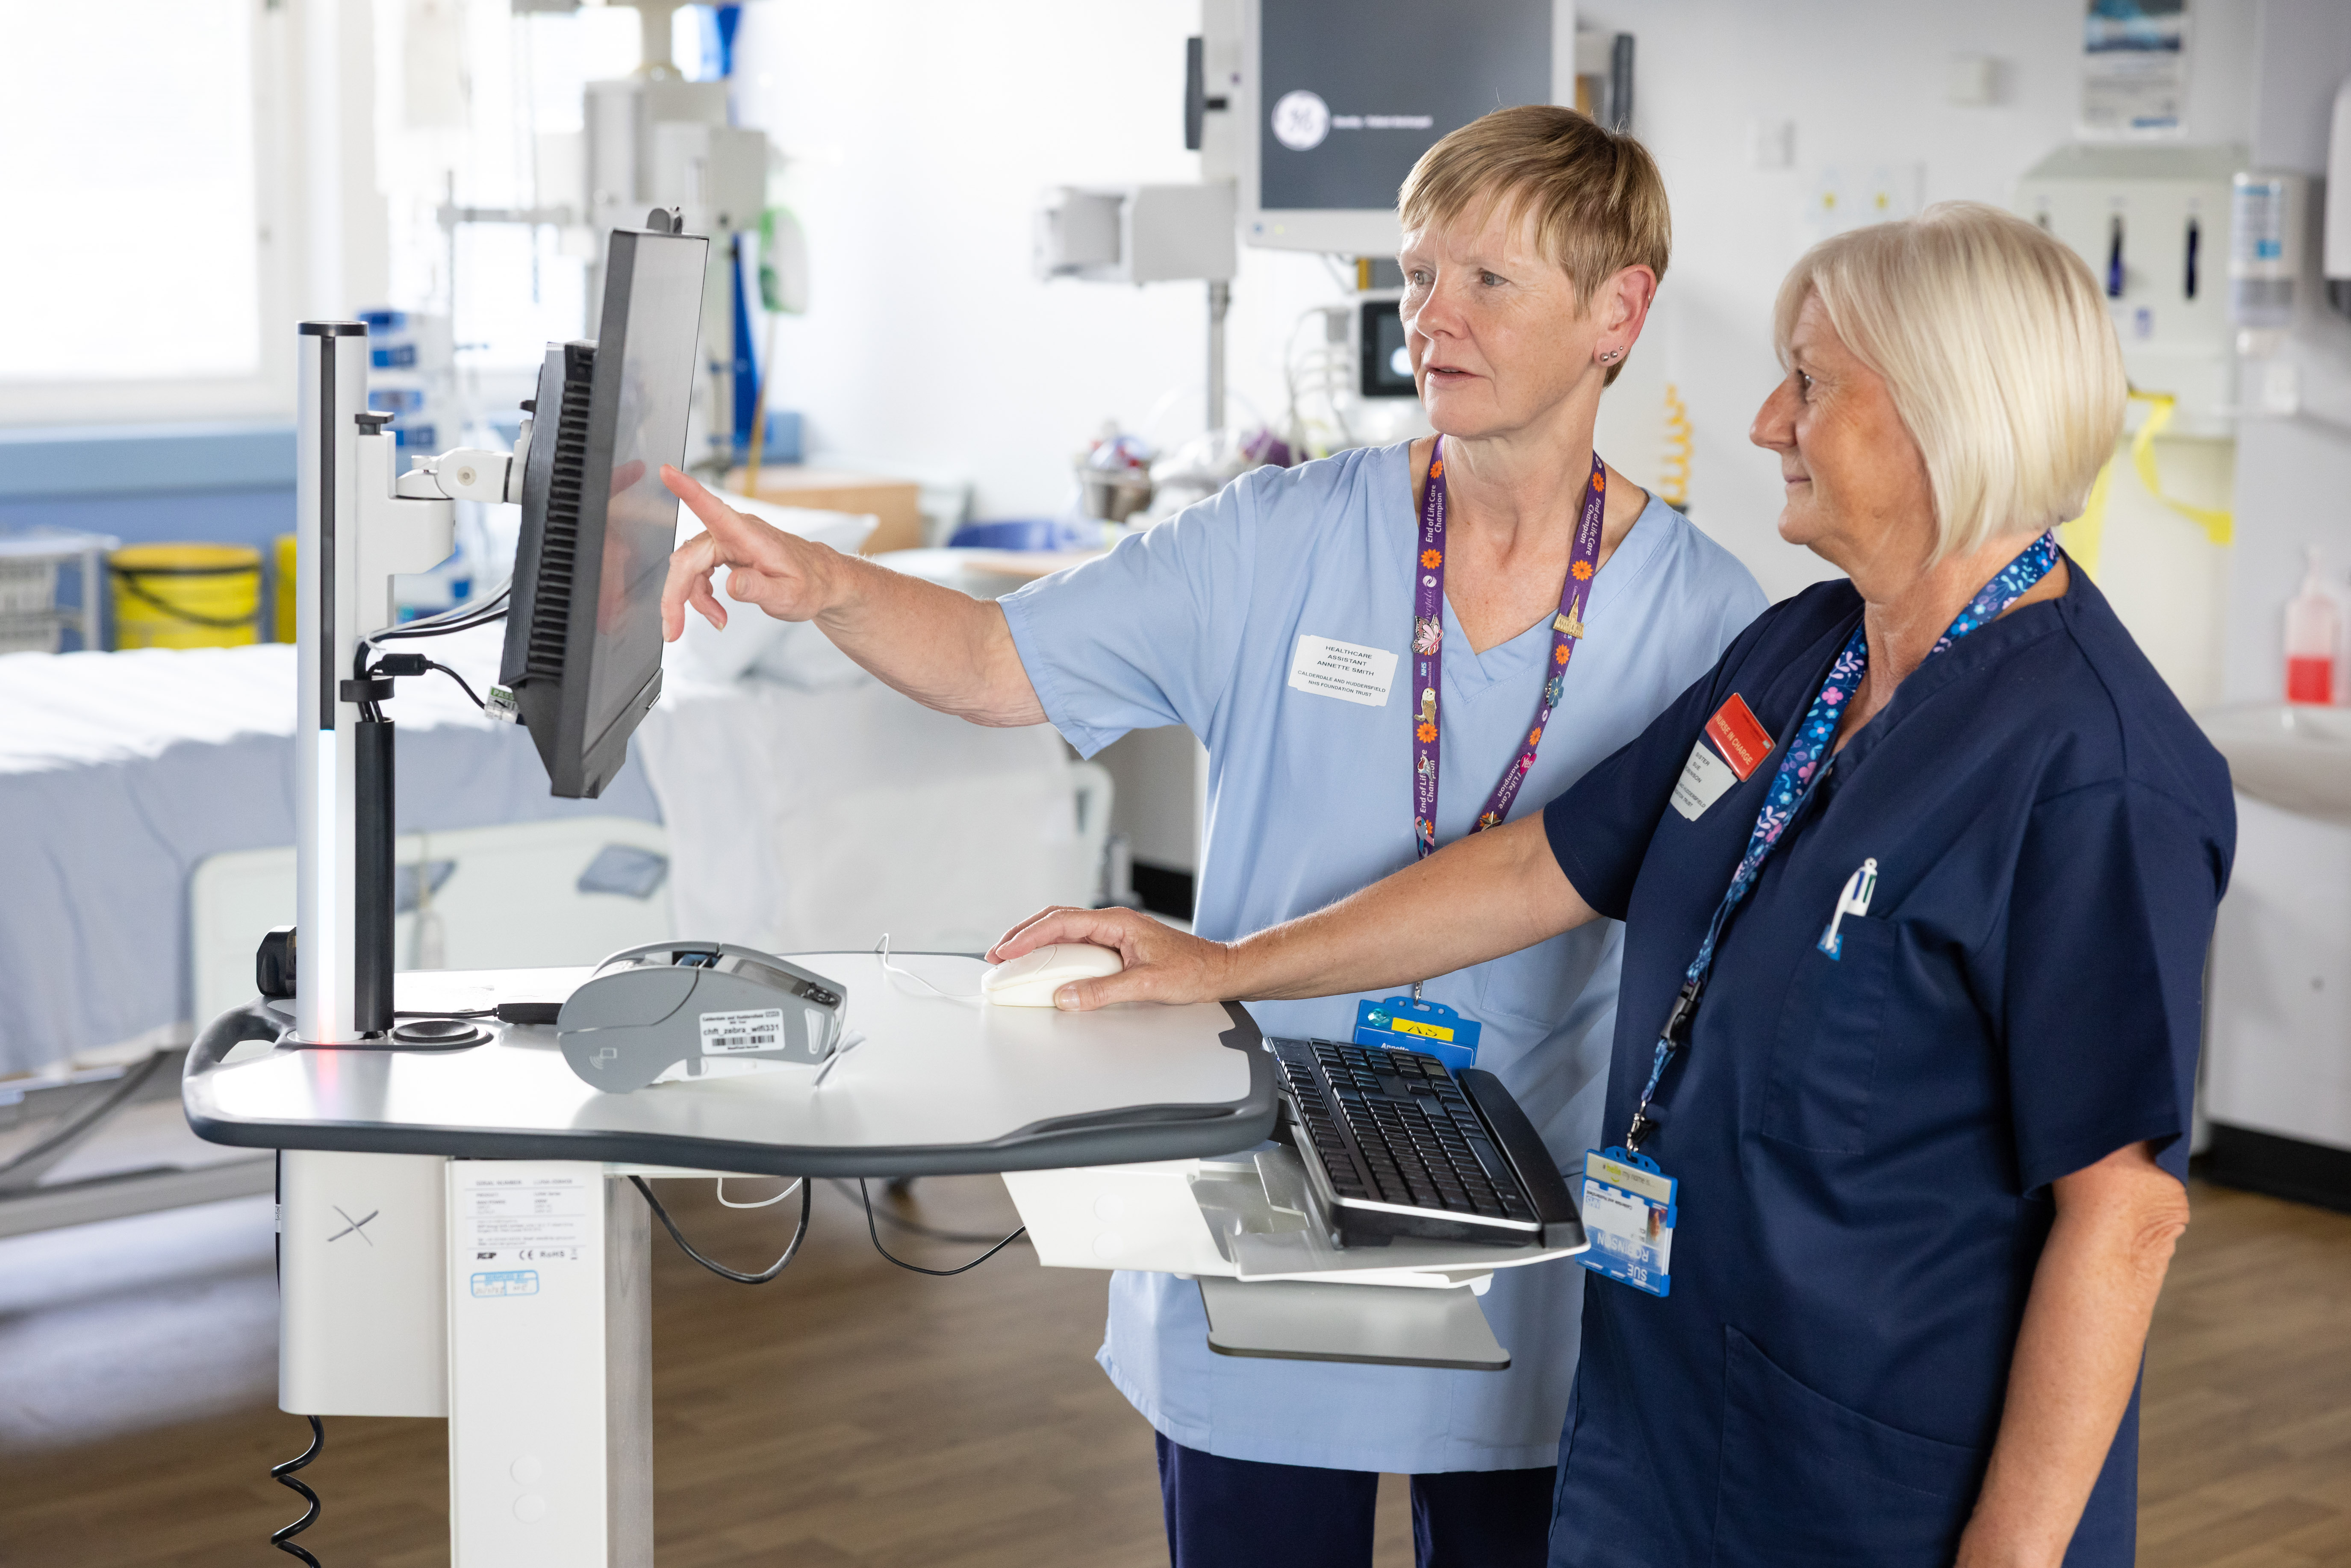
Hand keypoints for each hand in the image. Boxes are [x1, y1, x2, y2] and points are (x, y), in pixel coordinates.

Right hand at [659, 465, 843, 639]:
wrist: (821, 580)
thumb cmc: (810, 584)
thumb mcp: (789, 595)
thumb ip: (760, 589)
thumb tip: (732, 585)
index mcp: (748, 534)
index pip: (713, 508)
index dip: (687, 490)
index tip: (667, 471)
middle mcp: (733, 532)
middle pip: (688, 559)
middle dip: (675, 596)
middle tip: (672, 630)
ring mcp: (725, 540)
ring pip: (689, 568)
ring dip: (692, 599)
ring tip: (718, 621)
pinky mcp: (723, 552)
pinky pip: (697, 572)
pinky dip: (700, 595)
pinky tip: (717, 612)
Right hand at [985, 906, 1237, 1009]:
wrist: (1218, 970)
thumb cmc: (1193, 970)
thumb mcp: (1147, 985)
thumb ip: (1105, 991)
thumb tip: (1066, 998)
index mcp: (1116, 921)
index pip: (1061, 922)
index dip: (1028, 936)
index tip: (1005, 950)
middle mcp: (1111, 923)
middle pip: (1055, 920)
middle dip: (1022, 935)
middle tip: (997, 954)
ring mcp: (1112, 934)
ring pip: (1063, 931)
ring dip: (1036, 944)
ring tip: (1012, 961)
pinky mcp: (1114, 948)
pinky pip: (1076, 946)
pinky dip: (1054, 954)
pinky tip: (1044, 968)